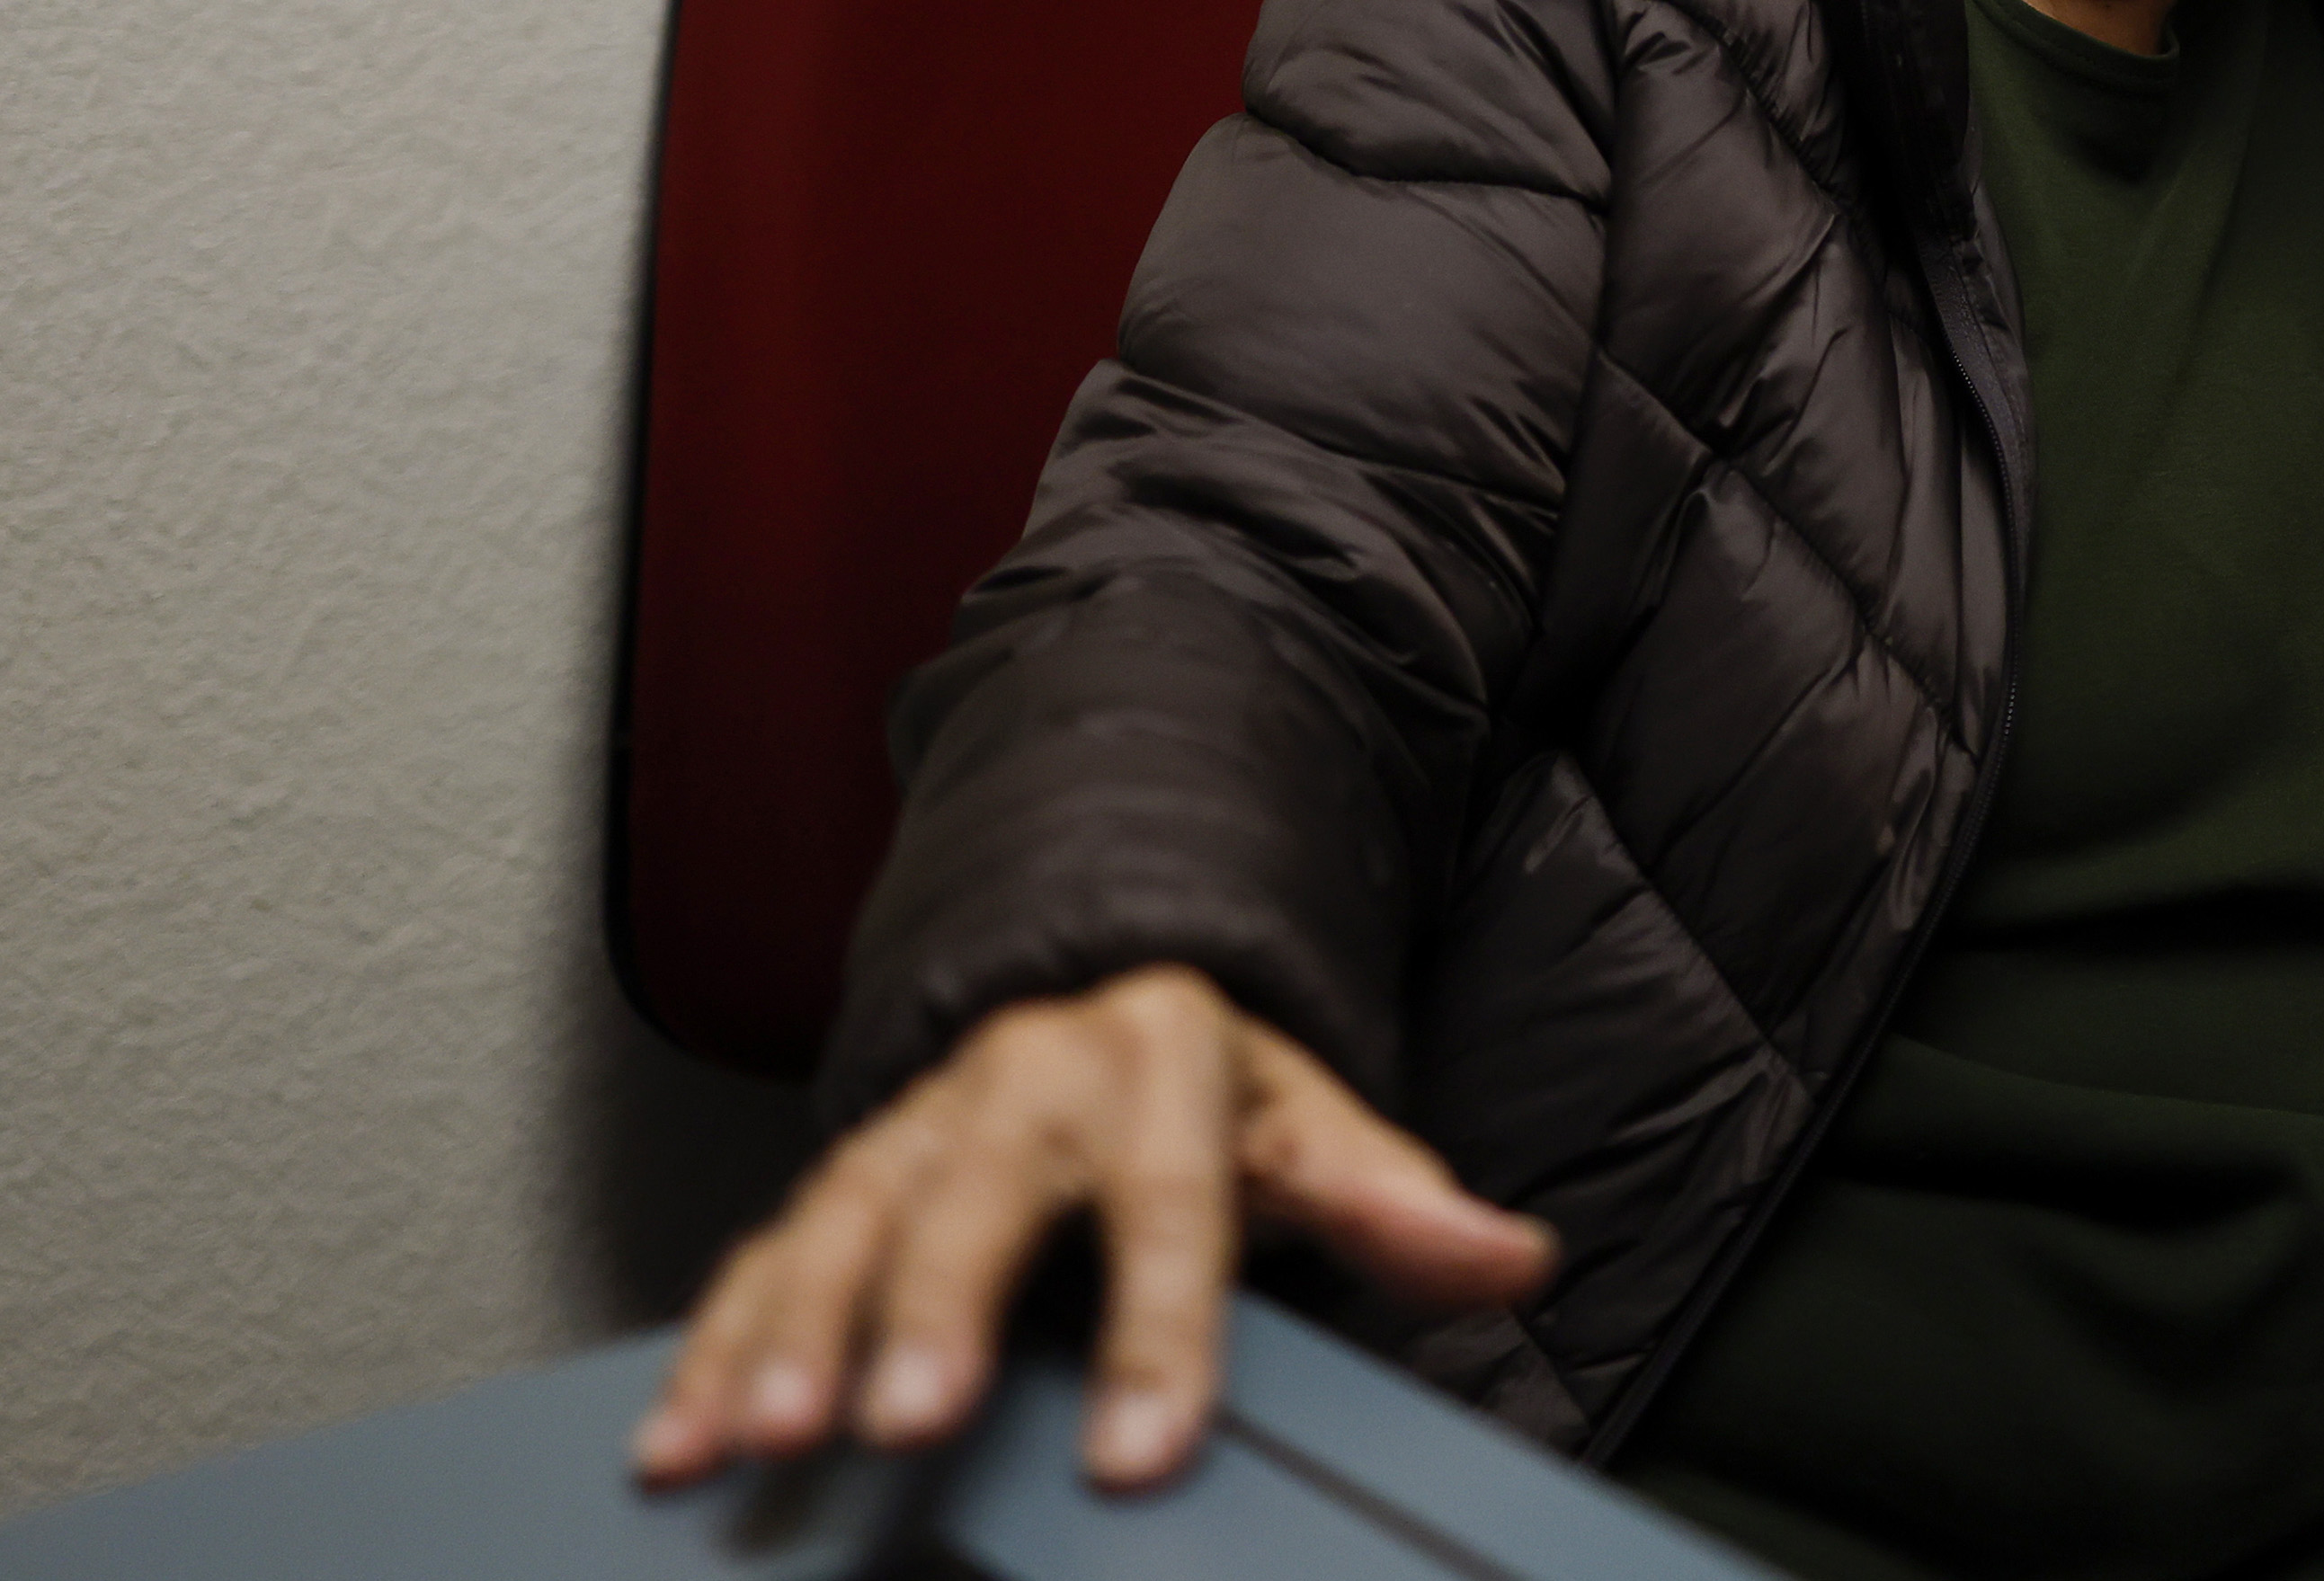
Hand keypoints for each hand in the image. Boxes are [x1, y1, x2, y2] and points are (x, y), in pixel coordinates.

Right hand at [631, 964, 1553, 1492]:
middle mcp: (1023, 1076)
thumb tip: (1511, 1257)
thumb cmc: (1211, 1093)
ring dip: (795, 1332)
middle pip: (976, 1194)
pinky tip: (679, 1438)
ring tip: (765, 1439)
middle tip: (905, 1423)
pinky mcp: (846, 1174)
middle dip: (931, 1311)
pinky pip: (767, 1253)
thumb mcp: (1315, 1124)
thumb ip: (1397, 1201)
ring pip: (844, 1218)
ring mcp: (921, 1124)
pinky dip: (717, 1343)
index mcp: (1157, 1057)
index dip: (1158, 1330)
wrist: (1101, 1000)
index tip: (1139, 1455)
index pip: (1170, 1201)